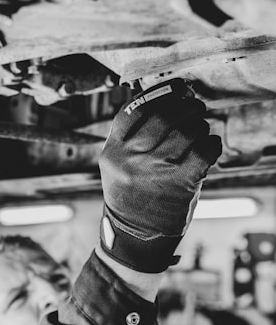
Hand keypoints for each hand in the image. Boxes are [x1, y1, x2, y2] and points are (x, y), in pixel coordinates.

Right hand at [99, 79, 221, 271]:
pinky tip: (210, 144)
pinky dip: (212, 143)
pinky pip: (204, 151)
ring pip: (186, 131)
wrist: (135, 237)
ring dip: (200, 124)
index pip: (135, 109)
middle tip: (195, 105)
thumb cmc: (131, 197)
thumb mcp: (118, 165)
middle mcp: (131, 159)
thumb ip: (132, 137)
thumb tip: (163, 100)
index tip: (176, 86)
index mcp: (112, 151)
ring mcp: (155, 171)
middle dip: (184, 105)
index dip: (159, 92)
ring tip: (201, 127)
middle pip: (163, 116)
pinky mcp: (179, 184)